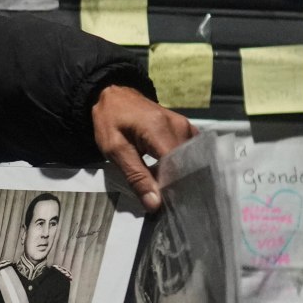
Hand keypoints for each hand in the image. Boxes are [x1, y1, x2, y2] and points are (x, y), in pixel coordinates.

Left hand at [92, 84, 194, 210]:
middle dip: (180, 185)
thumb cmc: (111, 121)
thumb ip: (136, 177)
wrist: (114, 95)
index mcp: (159, 130)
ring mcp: (185, 126)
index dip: (174, 188)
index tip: (169, 207)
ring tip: (173, 192)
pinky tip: (176, 177)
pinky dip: (184, 165)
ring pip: (191, 160)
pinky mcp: (186, 128)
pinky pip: (191, 152)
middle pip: (188, 164)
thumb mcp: (115, 151)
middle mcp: (179, 127)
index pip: (177, 167)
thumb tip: (155, 204)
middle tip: (170, 203)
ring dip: (183, 176)